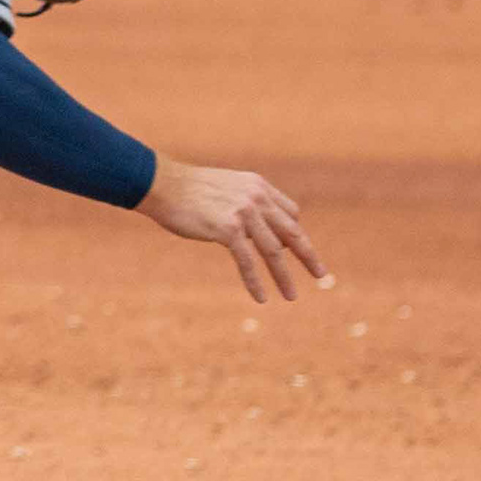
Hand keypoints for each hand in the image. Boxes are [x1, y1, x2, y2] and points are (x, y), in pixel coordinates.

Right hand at [139, 156, 329, 302]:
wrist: (159, 184)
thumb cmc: (185, 188)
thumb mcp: (223, 188)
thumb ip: (242, 202)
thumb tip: (249, 224)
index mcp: (258, 186)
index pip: (289, 212)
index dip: (294, 232)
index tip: (296, 249)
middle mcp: (257, 198)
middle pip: (292, 232)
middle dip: (308, 256)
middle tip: (321, 275)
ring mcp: (244, 213)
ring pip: (273, 251)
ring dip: (284, 276)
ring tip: (291, 296)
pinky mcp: (228, 229)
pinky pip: (247, 260)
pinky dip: (255, 281)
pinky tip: (262, 297)